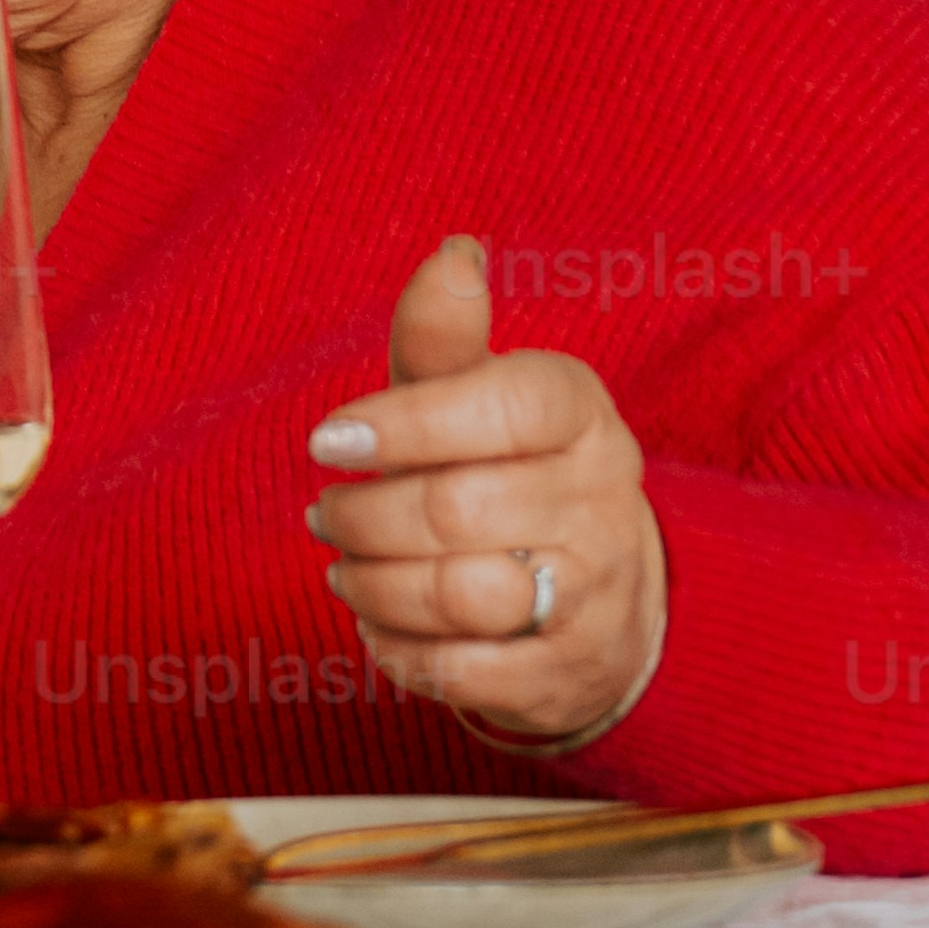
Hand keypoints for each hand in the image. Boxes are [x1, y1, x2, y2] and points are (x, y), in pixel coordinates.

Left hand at [303, 233, 662, 752]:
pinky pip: (460, 671)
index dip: (403, 424)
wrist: (602, 597)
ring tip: (345, 565)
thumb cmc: (508, 470)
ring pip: (454, 594)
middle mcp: (601, 500)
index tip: (326, 440)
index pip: (503, 406)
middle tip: (326, 513)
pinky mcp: (565, 673)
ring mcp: (593, 593)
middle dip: (363, 514)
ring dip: (371, 583)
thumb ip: (446, 338)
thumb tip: (453, 254)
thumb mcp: (477, 396)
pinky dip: (397, 648)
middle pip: (455, 507)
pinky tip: (380, 621)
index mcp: (580, 415)